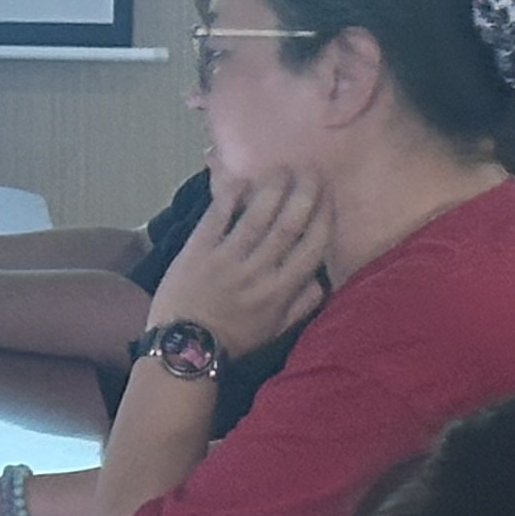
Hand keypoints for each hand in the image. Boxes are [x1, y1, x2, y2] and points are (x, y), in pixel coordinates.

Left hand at [144, 169, 329, 358]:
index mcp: (280, 291)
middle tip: (311, 171)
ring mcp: (226, 259)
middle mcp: (258, 272)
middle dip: (303, 195)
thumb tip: (324, 280)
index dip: (323, 219)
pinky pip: (217, 219)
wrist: (185, 346)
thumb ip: (302, 304)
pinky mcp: (197, 251)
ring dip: (271, 190)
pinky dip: (229, 198)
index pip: (311, 248)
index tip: (329, 197)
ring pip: (256, 218)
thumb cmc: (233, 339)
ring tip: (282, 169)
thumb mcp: (276, 330)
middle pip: (288, 226)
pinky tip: (240, 180)